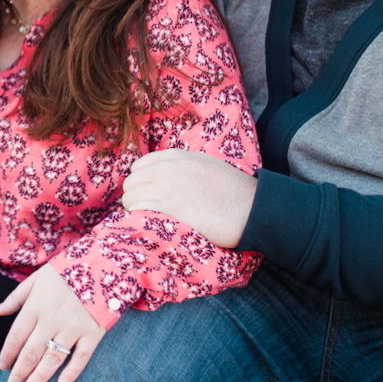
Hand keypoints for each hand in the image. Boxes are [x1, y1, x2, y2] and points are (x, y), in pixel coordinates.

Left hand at [0, 265, 105, 381]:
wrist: (103, 262)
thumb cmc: (66, 270)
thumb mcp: (37, 278)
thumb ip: (16, 297)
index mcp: (36, 305)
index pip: (16, 336)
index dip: (8, 354)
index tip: (3, 367)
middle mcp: (52, 318)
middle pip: (31, 352)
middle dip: (19, 373)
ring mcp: (74, 326)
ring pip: (53, 358)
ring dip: (40, 377)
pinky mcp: (94, 331)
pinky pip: (82, 356)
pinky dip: (72, 371)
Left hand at [120, 149, 255, 247]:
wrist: (252, 208)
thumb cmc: (233, 191)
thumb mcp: (205, 166)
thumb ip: (182, 167)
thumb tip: (164, 176)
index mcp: (176, 157)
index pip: (138, 166)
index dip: (141, 183)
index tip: (148, 195)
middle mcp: (167, 169)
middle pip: (130, 183)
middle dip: (135, 197)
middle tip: (147, 211)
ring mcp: (167, 188)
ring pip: (129, 198)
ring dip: (135, 210)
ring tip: (149, 220)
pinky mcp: (170, 208)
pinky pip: (137, 210)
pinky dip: (139, 218)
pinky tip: (152, 225)